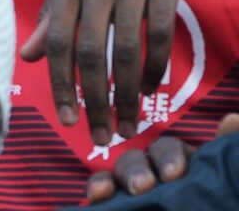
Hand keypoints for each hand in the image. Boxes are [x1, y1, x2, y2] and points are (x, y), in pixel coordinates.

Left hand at [20, 0, 187, 144]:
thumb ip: (51, 15)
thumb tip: (28, 56)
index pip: (58, 41)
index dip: (60, 84)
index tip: (67, 120)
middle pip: (90, 52)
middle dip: (94, 100)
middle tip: (101, 136)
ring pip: (127, 48)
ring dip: (129, 93)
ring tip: (130, 124)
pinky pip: (160, 31)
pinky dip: (156, 64)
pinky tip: (153, 87)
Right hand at [85, 113, 238, 202]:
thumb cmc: (219, 208)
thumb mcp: (231, 192)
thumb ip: (229, 166)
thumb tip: (232, 119)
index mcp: (190, 176)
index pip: (173, 152)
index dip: (171, 157)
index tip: (174, 175)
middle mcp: (161, 182)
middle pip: (141, 159)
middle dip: (138, 168)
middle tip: (143, 187)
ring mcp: (139, 198)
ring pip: (118, 174)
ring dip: (112, 177)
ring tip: (107, 192)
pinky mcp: (120, 207)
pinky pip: (102, 193)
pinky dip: (98, 190)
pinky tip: (96, 197)